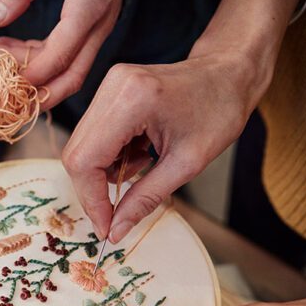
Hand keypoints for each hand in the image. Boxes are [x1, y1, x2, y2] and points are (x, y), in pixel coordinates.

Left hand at [0, 0, 122, 108]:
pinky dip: (37, 57)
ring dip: (31, 73)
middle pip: (73, 75)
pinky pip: (66, 53)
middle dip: (38, 93)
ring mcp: (99, 25)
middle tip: (4, 97)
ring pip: (69, 69)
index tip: (3, 80)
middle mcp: (100, 20)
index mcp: (91, 3)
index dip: (33, 73)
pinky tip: (7, 49)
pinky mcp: (93, 25)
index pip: (63, 53)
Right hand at [62, 52, 262, 241]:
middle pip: (77, 153)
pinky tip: (139, 154)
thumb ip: (145, 198)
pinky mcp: (110, 91)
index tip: (106, 228)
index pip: (86, 159)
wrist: (229, 74)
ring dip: (103, 173)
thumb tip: (115, 230)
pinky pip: (94, 135)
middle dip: (93, 190)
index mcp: (132, 100)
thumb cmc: (219, 112)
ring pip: (82, 146)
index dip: (91, 199)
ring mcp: (108, 86)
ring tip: (142, 169)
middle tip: (115, 215)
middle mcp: (112, 88)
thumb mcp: (186, 164)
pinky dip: (110, 157)